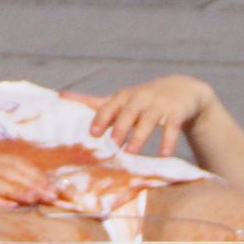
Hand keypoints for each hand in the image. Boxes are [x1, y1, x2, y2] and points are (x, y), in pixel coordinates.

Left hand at [79, 75, 215, 157]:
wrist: (182, 90)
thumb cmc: (142, 99)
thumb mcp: (121, 99)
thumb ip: (95, 103)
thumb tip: (61, 96)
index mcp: (125, 97)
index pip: (111, 105)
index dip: (102, 118)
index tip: (93, 133)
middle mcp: (141, 98)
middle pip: (129, 112)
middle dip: (121, 126)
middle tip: (113, 143)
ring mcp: (160, 104)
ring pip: (149, 120)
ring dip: (140, 135)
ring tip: (131, 152)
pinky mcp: (176, 112)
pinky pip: (172, 127)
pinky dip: (168, 140)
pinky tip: (164, 154)